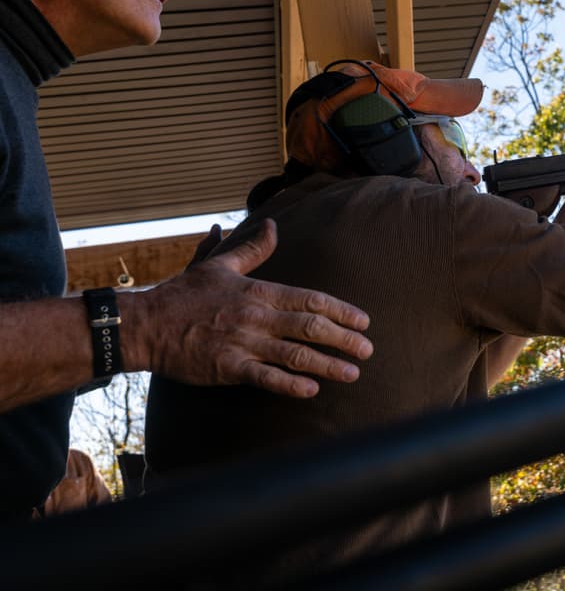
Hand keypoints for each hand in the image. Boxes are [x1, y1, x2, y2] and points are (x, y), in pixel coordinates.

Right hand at [127, 219, 372, 398]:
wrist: (144, 324)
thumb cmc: (183, 295)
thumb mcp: (219, 264)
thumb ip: (253, 249)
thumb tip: (274, 226)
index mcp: (259, 291)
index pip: (311, 299)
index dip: (342, 310)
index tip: (365, 321)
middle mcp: (257, 317)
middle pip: (311, 327)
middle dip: (344, 339)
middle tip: (369, 350)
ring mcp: (243, 343)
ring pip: (295, 355)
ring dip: (328, 365)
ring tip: (353, 374)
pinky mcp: (228, 367)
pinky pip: (266, 378)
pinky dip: (291, 385)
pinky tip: (313, 390)